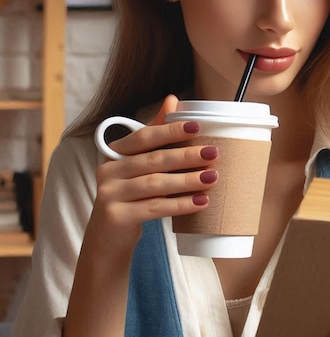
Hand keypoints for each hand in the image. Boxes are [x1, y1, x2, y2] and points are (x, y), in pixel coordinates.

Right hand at [87, 94, 217, 252]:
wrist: (108, 237)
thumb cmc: (130, 196)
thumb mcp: (139, 165)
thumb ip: (155, 135)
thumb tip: (172, 99)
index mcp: (115, 153)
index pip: (145, 136)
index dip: (171, 130)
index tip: (198, 126)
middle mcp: (108, 170)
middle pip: (154, 160)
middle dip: (187, 156)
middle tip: (214, 153)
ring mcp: (109, 194)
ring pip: (156, 184)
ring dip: (187, 181)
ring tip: (212, 178)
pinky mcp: (116, 217)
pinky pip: (154, 208)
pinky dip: (180, 205)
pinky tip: (201, 202)